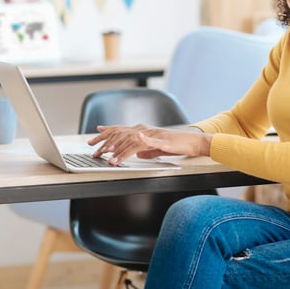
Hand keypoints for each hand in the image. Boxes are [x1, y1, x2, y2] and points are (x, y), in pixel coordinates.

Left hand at [88, 125, 212, 164]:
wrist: (194, 142)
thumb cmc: (178, 145)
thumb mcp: (158, 149)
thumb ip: (148, 150)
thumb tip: (138, 154)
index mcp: (145, 131)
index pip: (122, 130)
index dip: (108, 131)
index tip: (96, 134)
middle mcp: (146, 130)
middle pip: (123, 135)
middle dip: (107, 144)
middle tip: (95, 152)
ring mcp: (154, 135)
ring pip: (133, 141)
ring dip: (120, 151)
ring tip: (110, 159)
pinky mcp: (163, 141)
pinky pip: (150, 141)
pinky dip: (141, 141)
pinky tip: (135, 139)